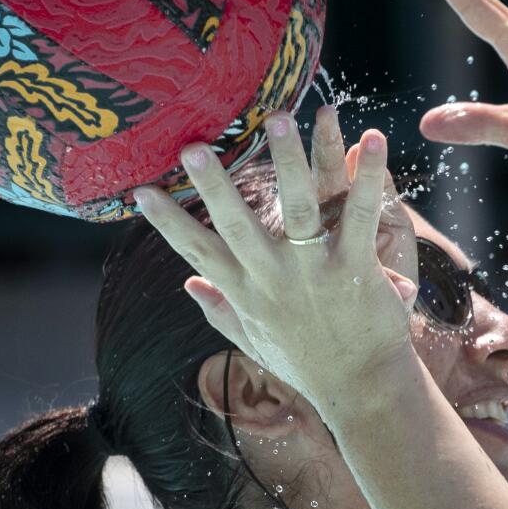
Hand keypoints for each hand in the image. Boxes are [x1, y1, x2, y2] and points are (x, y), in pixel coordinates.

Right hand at [132, 107, 417, 409]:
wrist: (362, 390)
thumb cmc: (307, 363)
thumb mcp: (254, 340)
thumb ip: (220, 310)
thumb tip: (187, 284)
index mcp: (246, 292)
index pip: (196, 251)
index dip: (166, 221)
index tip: (137, 189)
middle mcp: (274, 278)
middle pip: (236, 224)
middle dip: (213, 184)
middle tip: (191, 145)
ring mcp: (314, 271)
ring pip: (296, 207)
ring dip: (288, 160)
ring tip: (278, 118)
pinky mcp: (355, 267)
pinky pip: (361, 213)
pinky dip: (367, 174)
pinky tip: (370, 139)